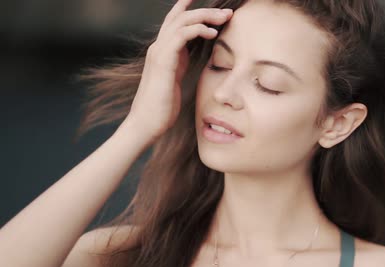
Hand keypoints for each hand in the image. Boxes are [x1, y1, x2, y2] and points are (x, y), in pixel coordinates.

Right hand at [124, 0, 232, 142]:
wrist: (146, 124)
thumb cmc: (162, 108)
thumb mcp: (176, 81)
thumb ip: (182, 65)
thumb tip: (195, 59)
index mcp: (163, 52)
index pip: (175, 22)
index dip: (189, 9)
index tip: (212, 6)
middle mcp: (158, 48)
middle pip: (180, 17)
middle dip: (204, 10)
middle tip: (227, 11)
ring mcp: (158, 53)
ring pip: (182, 21)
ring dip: (205, 17)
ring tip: (224, 18)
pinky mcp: (163, 61)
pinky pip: (180, 36)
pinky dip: (197, 30)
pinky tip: (212, 34)